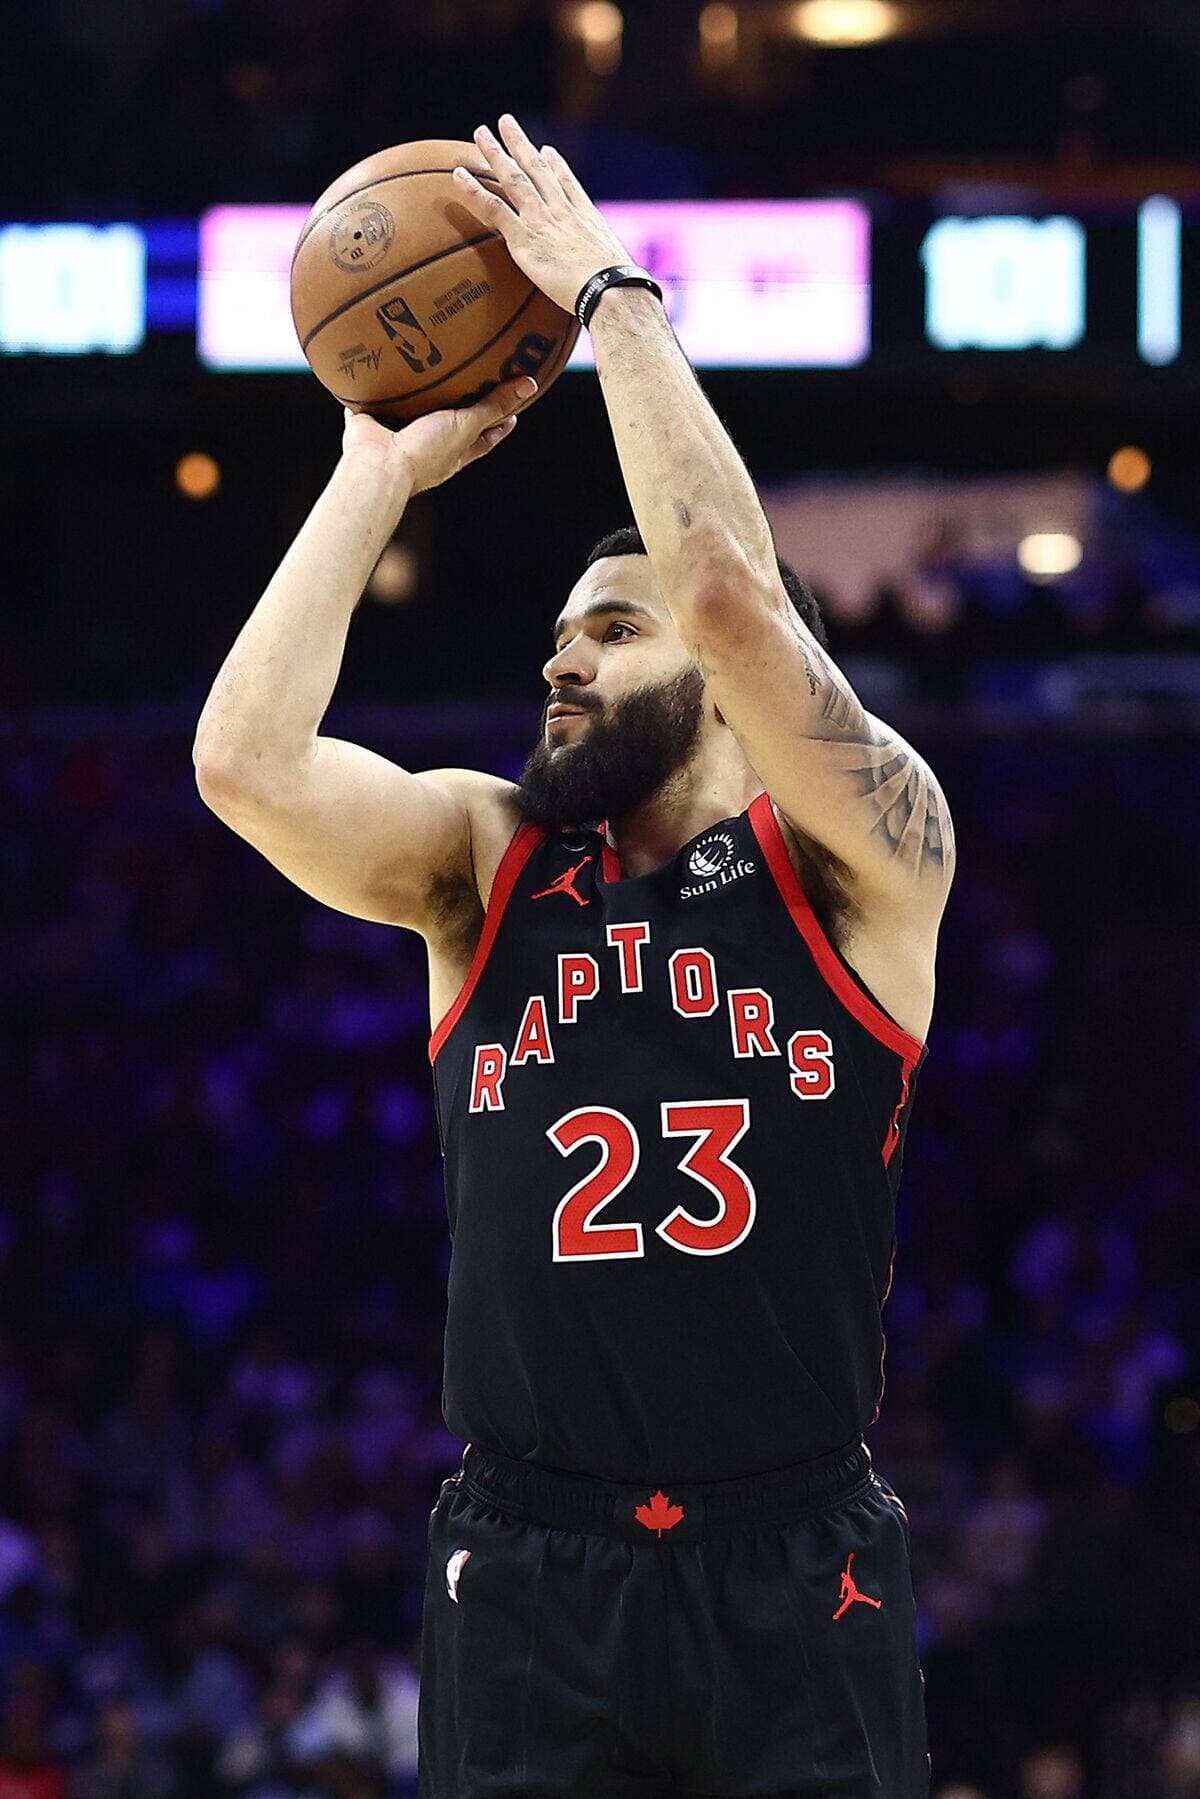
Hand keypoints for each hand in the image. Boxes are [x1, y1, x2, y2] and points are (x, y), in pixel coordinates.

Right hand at [341, 374, 535, 493]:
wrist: (379, 465)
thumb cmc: (426, 454)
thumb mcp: (466, 427)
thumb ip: (493, 407)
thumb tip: (528, 386)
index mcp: (453, 452)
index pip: (485, 436)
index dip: (499, 421)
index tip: (513, 402)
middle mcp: (427, 446)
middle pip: (449, 422)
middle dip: (456, 401)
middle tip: (467, 372)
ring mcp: (398, 437)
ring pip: (410, 411)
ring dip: (412, 392)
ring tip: (418, 361)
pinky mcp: (370, 426)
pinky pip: (370, 404)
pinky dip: (368, 389)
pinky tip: (370, 368)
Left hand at [451, 114, 632, 315]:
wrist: (608, 290)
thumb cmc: (616, 292)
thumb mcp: (614, 270)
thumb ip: (603, 266)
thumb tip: (612, 284)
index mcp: (585, 217)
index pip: (568, 183)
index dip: (556, 165)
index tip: (547, 150)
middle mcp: (562, 210)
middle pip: (537, 169)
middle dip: (520, 143)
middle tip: (505, 123)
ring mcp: (541, 221)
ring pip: (514, 178)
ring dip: (495, 153)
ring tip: (480, 134)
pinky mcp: (524, 238)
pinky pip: (494, 208)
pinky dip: (474, 190)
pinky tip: (459, 175)